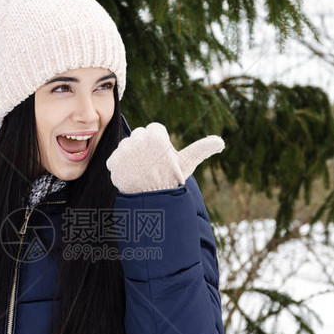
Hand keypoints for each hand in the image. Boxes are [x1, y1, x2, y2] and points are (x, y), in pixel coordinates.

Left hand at [105, 122, 223, 193]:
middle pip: (138, 137)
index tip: (161, 157)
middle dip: (144, 149)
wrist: (155, 202)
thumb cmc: (172, 181)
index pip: (153, 130)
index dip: (158, 145)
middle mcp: (138, 139)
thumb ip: (202, 148)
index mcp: (155, 134)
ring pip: (126, 148)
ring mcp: (123, 151)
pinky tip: (131, 176)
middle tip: (151, 166)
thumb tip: (221, 142)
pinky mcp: (113, 163)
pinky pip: (115, 160)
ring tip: (142, 172)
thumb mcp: (187, 163)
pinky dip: (121, 168)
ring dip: (132, 158)